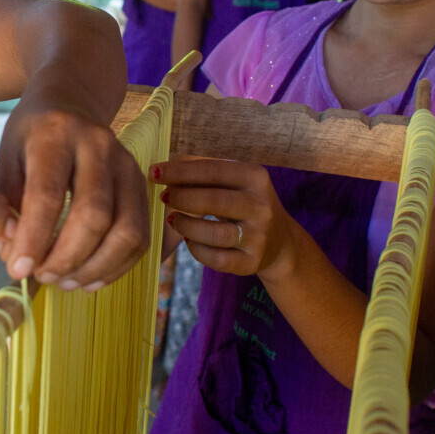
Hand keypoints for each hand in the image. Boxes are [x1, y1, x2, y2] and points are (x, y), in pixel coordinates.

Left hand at [0, 102, 148, 290]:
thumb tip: (15, 258)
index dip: (34, 238)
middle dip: (67, 258)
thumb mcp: (7, 160)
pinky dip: (117, 266)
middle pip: (94, 215)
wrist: (72, 102)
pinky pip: (141, 235)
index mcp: (55, 134)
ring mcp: (127, 163)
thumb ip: (7, 208)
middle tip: (42, 277)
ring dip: (95, 267)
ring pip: (126, 229)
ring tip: (66, 282)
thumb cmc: (32, 137)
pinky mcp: (142, 184)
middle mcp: (98, 145)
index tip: (18, 270)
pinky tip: (90, 277)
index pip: (48, 194)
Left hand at [152, 157, 306, 278]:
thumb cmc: (245, 204)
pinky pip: (217, 260)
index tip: (154, 172)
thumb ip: (205, 175)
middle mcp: (261, 206)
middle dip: (182, 198)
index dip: (180, 171)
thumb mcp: (235, 183)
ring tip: (173, 219)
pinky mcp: (252, 262)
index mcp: (256, 177)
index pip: (213, 170)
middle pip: (214, 201)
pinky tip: (188, 240)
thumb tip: (164, 171)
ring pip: (215, 234)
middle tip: (164, 197)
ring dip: (186, 226)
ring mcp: (259, 236)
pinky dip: (197, 250)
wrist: (280, 241)